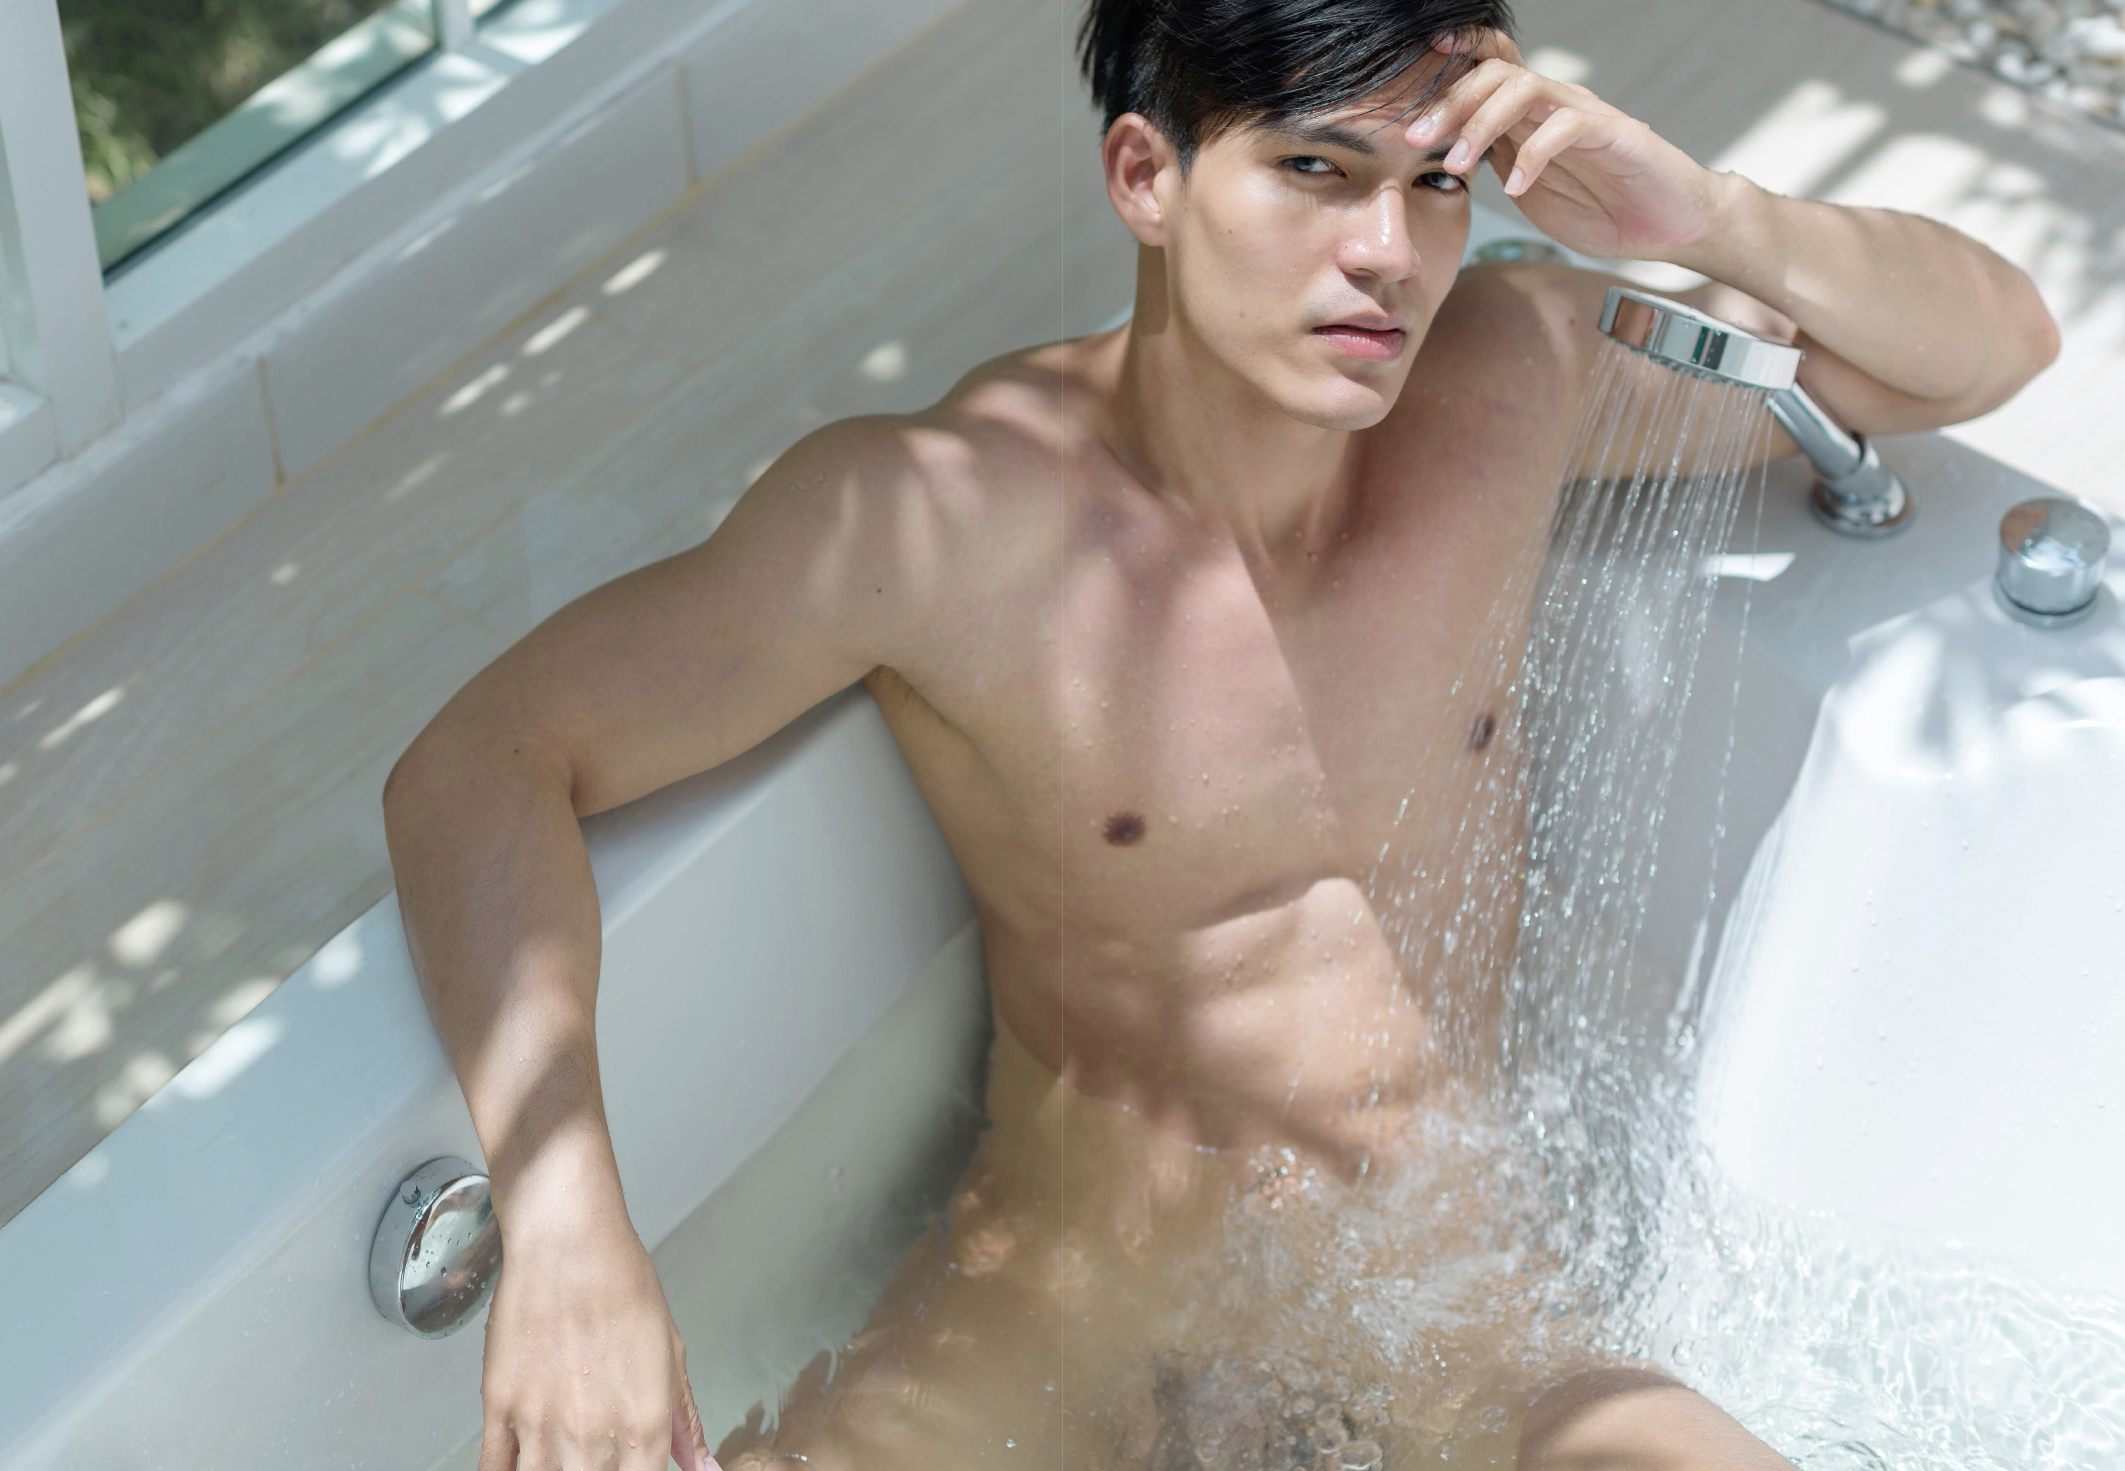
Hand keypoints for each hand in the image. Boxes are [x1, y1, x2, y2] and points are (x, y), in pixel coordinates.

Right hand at [477, 1214, 717, 1469]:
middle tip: (593, 1455)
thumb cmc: (624, 1284)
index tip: (630, 1469)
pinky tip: (521, 1463)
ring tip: (563, 1454)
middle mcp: (594, 1433)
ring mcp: (542, 1424)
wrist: (568, 1242)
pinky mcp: (499, 1408)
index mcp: (646, 1421)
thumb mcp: (671, 1349)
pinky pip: (495, 1470)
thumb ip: (685, 1418)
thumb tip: (702, 1465)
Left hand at [1407, 31, 1733, 263]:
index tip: (1409, 78)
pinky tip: (1517, 187)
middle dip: (1449, 101)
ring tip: (1457, 164)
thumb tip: (1449, 156)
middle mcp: (1557, 105)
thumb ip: (1498, 165)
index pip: (1491, 68)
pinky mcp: (1615, 135)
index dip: (1454, 61)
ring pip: (1525, 89)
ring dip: (1481, 124)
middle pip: (1496, 73)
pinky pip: (1566, 127)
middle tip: (1417, 138)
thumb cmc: (1604, 209)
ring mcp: (1586, 115)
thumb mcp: (1534, 190)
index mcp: (1533, 116)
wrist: (1670, 226)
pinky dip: (1533, 155)